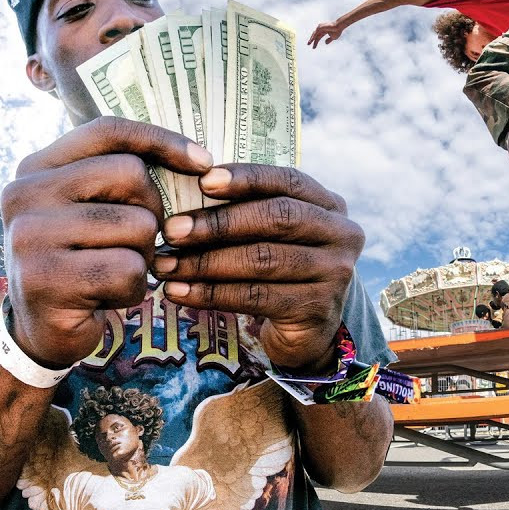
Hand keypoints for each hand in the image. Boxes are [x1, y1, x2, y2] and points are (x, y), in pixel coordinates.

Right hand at [2, 117, 212, 366]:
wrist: (40, 332)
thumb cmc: (80, 263)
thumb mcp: (87, 210)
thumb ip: (116, 178)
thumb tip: (198, 160)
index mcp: (34, 169)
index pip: (107, 131)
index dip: (161, 140)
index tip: (203, 162)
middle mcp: (24, 195)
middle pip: (130, 174)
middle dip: (152, 212)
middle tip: (137, 243)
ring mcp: (31, 237)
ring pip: (137, 226)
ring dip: (142, 257)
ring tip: (113, 273)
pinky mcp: (47, 279)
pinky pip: (129, 270)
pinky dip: (131, 290)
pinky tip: (106, 297)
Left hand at [154, 164, 364, 371]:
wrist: (309, 331)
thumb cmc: (280, 270)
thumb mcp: (275, 234)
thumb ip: (247, 208)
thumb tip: (185, 186)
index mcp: (330, 205)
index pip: (288, 180)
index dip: (246, 178)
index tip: (203, 181)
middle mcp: (341, 235)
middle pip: (275, 219)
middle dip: (218, 223)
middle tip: (172, 230)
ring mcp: (334, 274)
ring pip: (261, 260)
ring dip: (206, 263)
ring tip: (166, 265)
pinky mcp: (315, 309)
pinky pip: (255, 297)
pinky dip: (211, 294)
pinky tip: (179, 293)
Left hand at [306, 19, 344, 48]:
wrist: (339, 27)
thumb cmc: (337, 31)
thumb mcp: (333, 37)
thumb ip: (329, 40)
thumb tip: (325, 43)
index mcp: (324, 31)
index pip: (318, 37)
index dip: (316, 42)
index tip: (313, 47)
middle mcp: (321, 28)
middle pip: (315, 35)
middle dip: (312, 40)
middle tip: (308, 44)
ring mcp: (320, 27)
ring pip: (315, 34)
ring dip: (311, 38)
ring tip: (309, 43)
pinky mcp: (320, 27)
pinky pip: (316, 32)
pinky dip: (313, 36)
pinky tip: (312, 40)